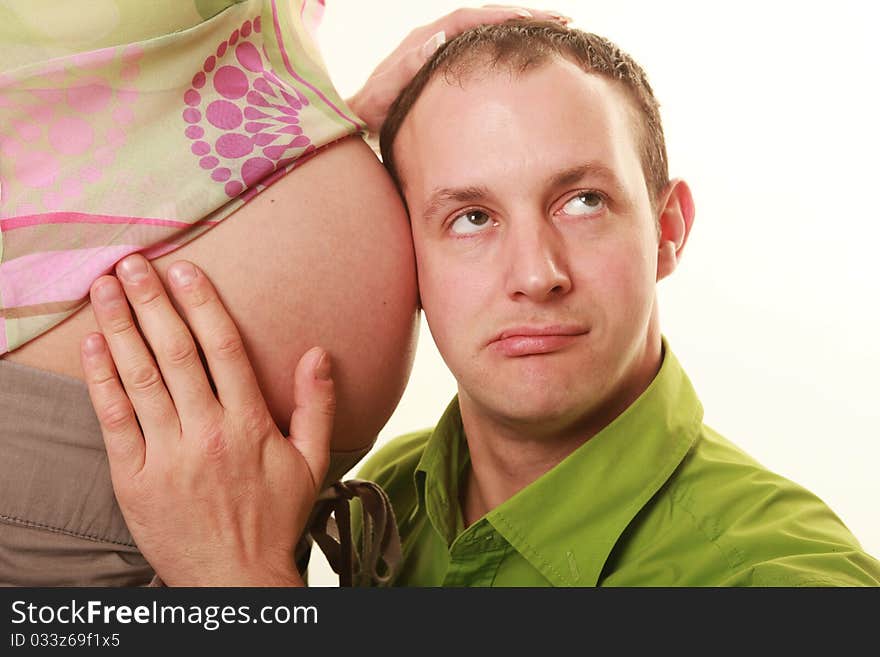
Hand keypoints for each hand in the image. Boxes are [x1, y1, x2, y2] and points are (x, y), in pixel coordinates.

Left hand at [81, 255, 333, 585]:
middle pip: (175, 353)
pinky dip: (102, 380)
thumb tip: (319, 352)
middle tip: (132, 263)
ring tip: (104, 289)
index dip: (201, 304)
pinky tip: (93, 346)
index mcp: (250, 425)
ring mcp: (167, 456)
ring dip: (120, 329)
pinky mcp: (134, 478)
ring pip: (140, 379)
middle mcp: (207, 433)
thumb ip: (318, 404)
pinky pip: (115, 421)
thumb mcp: (312, 462)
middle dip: (151, 302)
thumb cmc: (274, 518)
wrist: (234, 580)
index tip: (183, 269)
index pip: (222, 349)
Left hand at [347, 5, 570, 138]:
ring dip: (523, 31)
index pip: (473, 19)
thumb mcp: (385, 92)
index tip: (536, 21)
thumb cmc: (371, 111)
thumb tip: (439, 38)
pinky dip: (509, 49)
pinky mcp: (449, 64)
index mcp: (426, 39)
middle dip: (527, 18)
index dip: (505, 17)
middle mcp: (436, 37)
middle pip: (489, 18)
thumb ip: (408, 67)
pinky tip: (532, 58)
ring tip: (559, 34)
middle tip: (564, 22)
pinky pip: (485, 50)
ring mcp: (443, 49)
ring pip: (490, 33)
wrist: (358, 119)